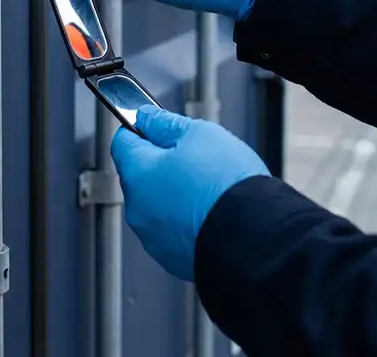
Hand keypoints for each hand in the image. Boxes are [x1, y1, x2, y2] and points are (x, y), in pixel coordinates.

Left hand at [111, 106, 269, 281]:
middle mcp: (138, 209)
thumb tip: (147, 118)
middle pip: (141, 175)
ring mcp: (154, 238)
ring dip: (177, 194)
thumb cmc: (226, 187)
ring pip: (159, 205)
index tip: (158, 125)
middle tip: (197, 157)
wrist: (253, 240)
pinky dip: (188, 220)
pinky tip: (213, 212)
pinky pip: (175, 230)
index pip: (123, 141)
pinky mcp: (174, 259)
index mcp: (138, 174)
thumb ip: (165, 123)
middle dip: (164, 163)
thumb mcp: (199, 134)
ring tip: (210, 188)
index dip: (142, 128)